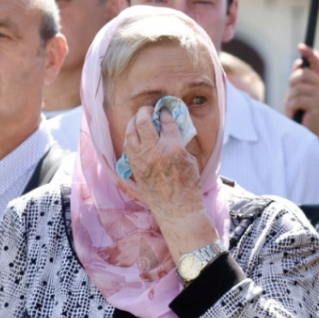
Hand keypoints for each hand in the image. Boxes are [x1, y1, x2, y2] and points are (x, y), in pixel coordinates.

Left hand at [118, 107, 205, 221]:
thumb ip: (180, 143)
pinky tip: (135, 134)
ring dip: (135, 122)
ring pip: (131, 132)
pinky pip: (128, 146)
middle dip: (146, 111)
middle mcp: (155, 152)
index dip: (166, 112)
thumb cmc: (188, 185)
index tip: (166, 108)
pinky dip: (131, 136)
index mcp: (173, 149)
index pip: (166, 122)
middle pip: (144, 122)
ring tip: (140, 118)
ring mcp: (142, 160)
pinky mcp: (134, 167)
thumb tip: (173, 130)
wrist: (176, 208)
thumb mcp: (190, 160)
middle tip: (150, 109)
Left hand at [284, 44, 318, 134]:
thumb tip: (298, 63)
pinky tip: (296, 114)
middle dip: (292, 83)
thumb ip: (298, 80)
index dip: (310, 53)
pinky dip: (291, 107)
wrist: (309, 134)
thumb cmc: (302, 114)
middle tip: (292, 96)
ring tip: (294, 109)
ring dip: (290, 99)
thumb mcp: (298, 94)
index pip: (318, 63)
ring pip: (298, 87)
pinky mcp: (318, 105)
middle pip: (303, 73)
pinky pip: (297, 99)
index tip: (301, 47)